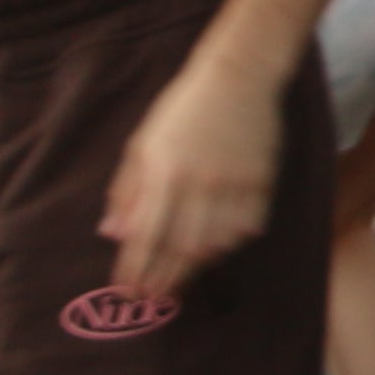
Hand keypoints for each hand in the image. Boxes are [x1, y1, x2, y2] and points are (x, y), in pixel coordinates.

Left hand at [99, 48, 288, 295]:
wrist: (239, 75)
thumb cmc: (182, 108)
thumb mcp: (142, 144)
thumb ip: (126, 191)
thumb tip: (113, 234)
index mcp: (163, 171)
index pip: (145, 234)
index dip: (135, 268)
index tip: (127, 290)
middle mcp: (198, 181)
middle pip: (179, 246)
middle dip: (164, 278)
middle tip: (154, 299)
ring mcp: (234, 182)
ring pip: (215, 241)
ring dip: (196, 266)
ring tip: (181, 280)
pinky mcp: (262, 179)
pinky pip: (248, 224)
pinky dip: (231, 243)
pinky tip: (217, 251)